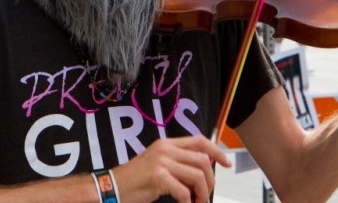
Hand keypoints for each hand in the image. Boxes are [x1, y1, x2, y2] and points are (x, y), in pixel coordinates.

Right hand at [112, 136, 230, 202]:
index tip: (227, 163)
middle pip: (202, 160)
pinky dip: (189, 202)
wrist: (111, 188)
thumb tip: (202, 170)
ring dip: (202, 193)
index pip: (200, 140)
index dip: (217, 150)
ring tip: (197, 202)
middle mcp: (165, 149)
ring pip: (197, 176)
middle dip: (210, 179)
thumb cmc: (135, 181)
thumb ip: (177, 162)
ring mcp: (162, 162)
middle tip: (206, 194)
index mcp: (166, 143)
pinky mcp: (158, 177)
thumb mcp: (157, 164)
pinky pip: (184, 192)